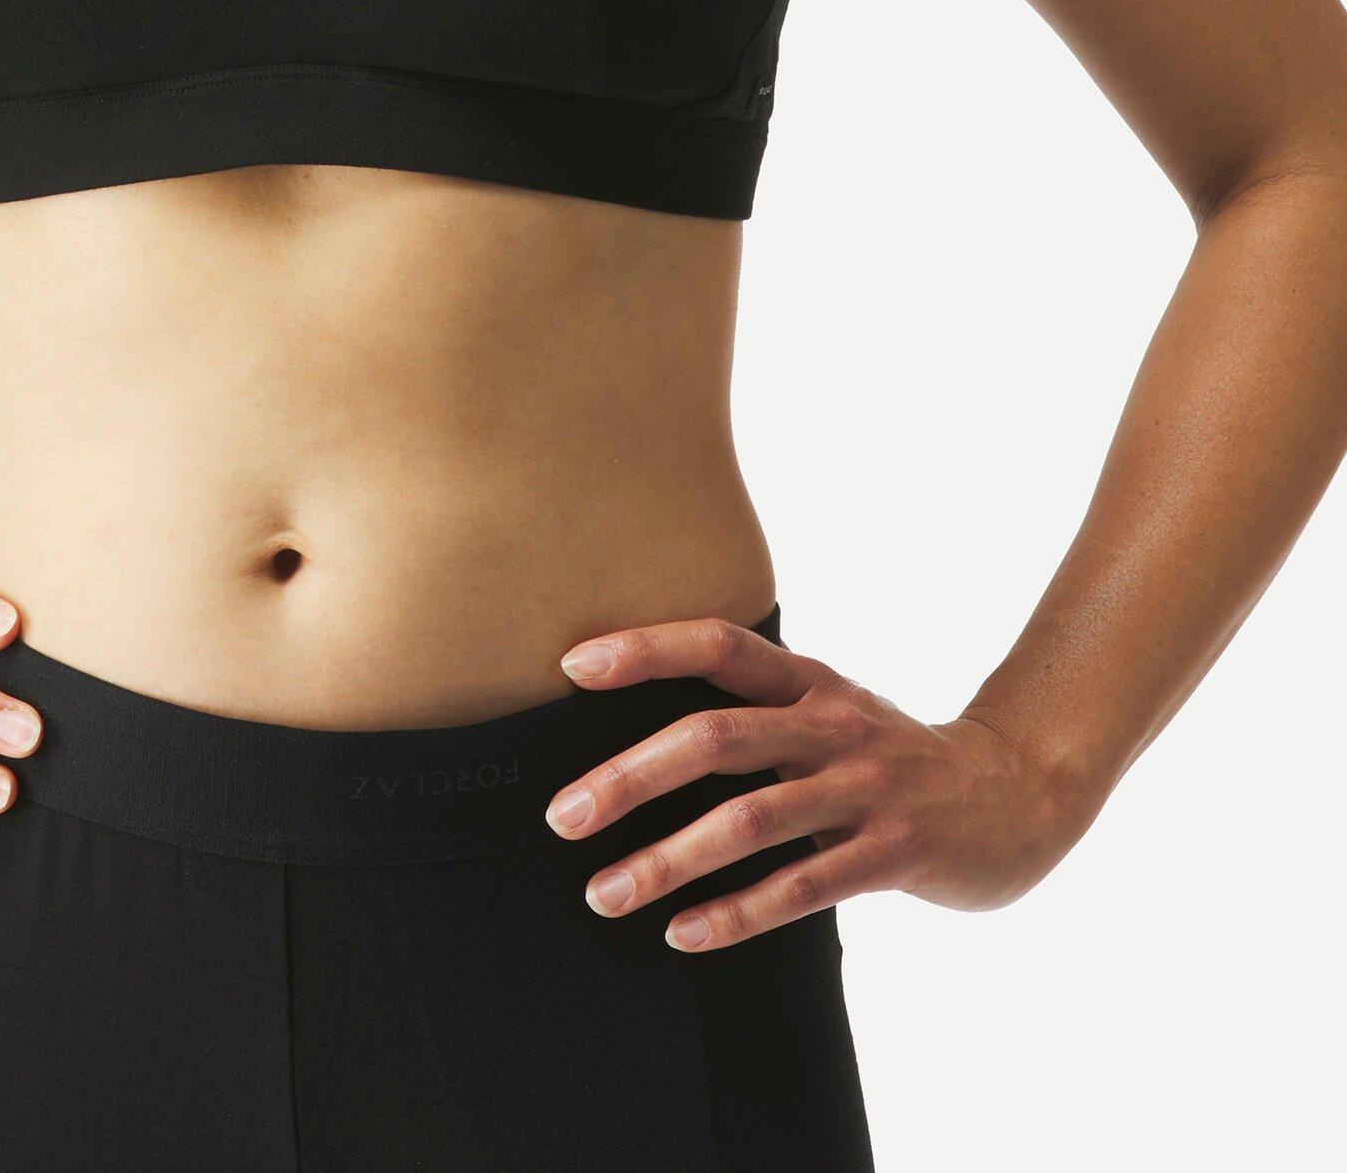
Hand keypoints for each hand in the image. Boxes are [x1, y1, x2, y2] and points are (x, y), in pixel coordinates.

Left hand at [540, 614, 1096, 952]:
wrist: (1017, 794)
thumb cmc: (886, 753)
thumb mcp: (825, 708)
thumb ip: (751, 712)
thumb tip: (631, 733)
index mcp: (806, 679)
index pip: (717, 644)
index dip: (645, 648)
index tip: (570, 668)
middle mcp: (831, 724)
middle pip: (714, 739)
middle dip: (628, 777)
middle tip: (561, 816)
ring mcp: (866, 789)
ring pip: (748, 823)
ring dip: (666, 862)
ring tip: (603, 892)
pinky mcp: (895, 853)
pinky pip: (801, 887)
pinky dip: (737, 913)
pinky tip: (683, 934)